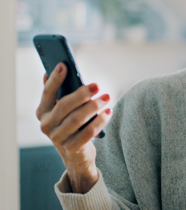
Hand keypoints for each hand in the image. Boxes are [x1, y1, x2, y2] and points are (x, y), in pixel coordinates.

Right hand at [36, 62, 112, 192]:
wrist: (76, 153)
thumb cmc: (71, 123)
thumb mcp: (63, 108)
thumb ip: (58, 91)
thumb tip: (51, 70)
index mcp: (43, 111)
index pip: (47, 93)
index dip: (55, 79)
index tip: (63, 65)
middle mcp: (47, 125)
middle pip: (64, 106)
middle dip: (82, 94)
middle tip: (97, 85)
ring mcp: (58, 138)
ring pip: (77, 119)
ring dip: (94, 106)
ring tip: (107, 97)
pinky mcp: (72, 148)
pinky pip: (88, 133)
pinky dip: (100, 121)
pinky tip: (108, 112)